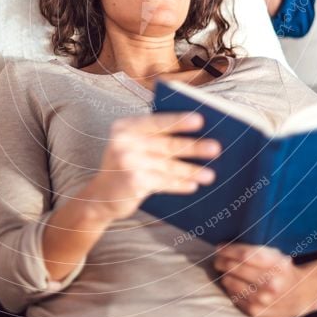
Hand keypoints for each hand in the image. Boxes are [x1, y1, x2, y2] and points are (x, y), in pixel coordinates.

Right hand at [89, 112, 220, 221]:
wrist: (100, 197)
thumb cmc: (125, 166)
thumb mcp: (132, 145)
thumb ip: (154, 137)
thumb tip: (196, 134)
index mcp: (125, 126)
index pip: (157, 121)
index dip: (179, 120)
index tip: (201, 119)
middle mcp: (123, 141)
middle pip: (166, 143)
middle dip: (194, 147)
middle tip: (216, 148)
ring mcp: (127, 162)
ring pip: (168, 166)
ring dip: (192, 170)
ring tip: (210, 174)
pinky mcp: (132, 181)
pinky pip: (163, 182)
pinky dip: (180, 185)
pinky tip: (193, 185)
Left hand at [213, 243, 316, 316]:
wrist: (301, 295)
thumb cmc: (283, 271)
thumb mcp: (276, 255)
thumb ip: (253, 251)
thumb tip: (222, 248)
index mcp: (276, 264)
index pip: (244, 255)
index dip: (228, 250)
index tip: (219, 247)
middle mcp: (270, 283)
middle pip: (234, 268)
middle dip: (222, 261)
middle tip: (218, 259)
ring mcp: (263, 299)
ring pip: (230, 282)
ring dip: (225, 275)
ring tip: (227, 272)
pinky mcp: (256, 312)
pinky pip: (233, 296)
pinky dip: (230, 289)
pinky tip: (234, 285)